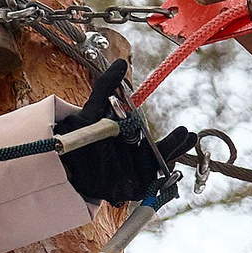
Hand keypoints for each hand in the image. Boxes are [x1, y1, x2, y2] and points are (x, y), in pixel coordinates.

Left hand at [60, 60, 197, 205]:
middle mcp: (136, 156)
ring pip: (157, 168)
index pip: (158, 139)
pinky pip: (149, 188)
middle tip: (188, 139)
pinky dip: (161, 185)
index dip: (175, 139)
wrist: (63, 167)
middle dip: (176, 148)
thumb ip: (105, 89)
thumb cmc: (81, 139)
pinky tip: (170, 178)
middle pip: (161, 154)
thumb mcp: (92, 112)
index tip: (187, 132)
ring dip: (170, 163)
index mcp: (132, 139)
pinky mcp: (129, 189)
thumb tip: (120, 63)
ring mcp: (134, 173)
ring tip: (182, 156)